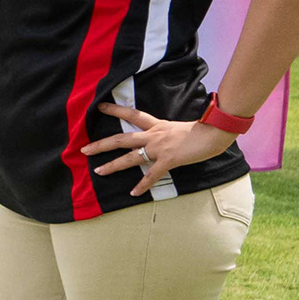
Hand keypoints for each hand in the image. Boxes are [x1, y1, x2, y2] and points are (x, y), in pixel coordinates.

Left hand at [91, 103, 232, 183]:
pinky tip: (133, 193)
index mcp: (156, 125)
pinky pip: (151, 175)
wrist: (214, 133)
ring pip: (130, 157)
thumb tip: (166, 138)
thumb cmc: (202, 130)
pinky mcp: (168, 160)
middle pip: (121, 138)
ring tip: (98, 171)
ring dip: (113, 165)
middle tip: (84, 150)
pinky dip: (142, 185)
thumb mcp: (179, 127)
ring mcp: (159, 148)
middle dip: (101, 144)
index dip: (114, 110)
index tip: (99, 106)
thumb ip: (168, 132)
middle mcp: (153, 135)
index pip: (131, 113)